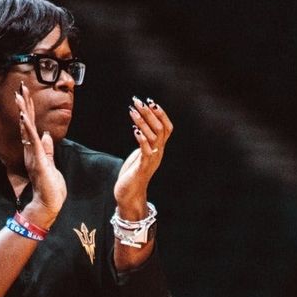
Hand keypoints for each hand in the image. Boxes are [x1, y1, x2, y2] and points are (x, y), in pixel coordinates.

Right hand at [14, 82, 65, 226]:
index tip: (25, 94)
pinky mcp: (37, 162)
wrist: (46, 206)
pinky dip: (28, 130)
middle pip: (27, 123)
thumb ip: (48, 151)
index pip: (31, 126)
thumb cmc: (49, 190)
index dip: (28, 110)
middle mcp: (31, 150)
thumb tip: (46, 135)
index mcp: (35, 151)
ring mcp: (33, 155)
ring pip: (26, 129)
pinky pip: (31, 143)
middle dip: (24, 104)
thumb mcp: (51, 166)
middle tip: (20, 87)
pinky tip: (24, 118)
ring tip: (19, 96)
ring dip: (23, 112)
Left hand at [115, 96, 172, 216]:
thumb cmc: (132, 174)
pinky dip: (142, 139)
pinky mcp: (143, 168)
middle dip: (150, 113)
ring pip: (154, 137)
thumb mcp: (140, 154)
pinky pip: (146, 151)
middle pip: (160, 129)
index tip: (151, 101)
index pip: (167, 128)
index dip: (162, 114)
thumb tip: (140, 125)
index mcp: (159, 149)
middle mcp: (158, 153)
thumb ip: (143, 142)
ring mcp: (152, 160)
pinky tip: (134, 130)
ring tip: (132, 110)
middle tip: (138, 101)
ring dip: (143, 122)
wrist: (129, 195)